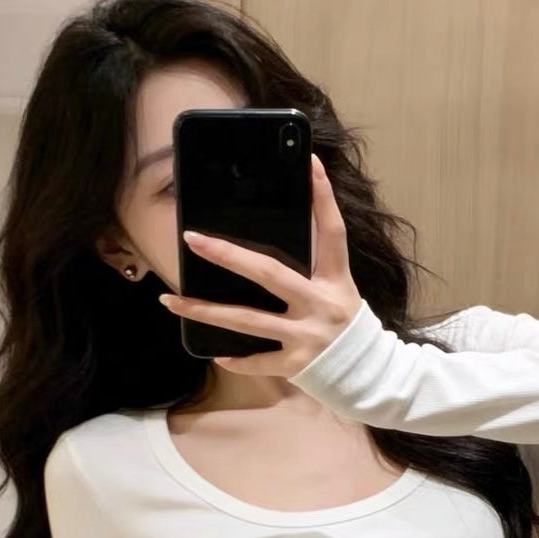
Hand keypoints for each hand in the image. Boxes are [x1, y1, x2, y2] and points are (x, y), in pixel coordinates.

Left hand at [158, 153, 361, 376]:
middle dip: (228, 256)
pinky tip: (216, 353)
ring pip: (247, 321)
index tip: (310, 164)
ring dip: (206, 312)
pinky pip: (259, 361)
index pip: (332, 233)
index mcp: (336, 279)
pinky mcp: (296, 364)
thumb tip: (288, 221)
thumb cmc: (346, 324)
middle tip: (193, 239)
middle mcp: (320, 304)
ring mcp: (307, 336)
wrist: (368, 373)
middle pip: (269, 274)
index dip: (323, 198)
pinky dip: (237, 360)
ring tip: (171, 301)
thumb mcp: (339, 287)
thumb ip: (316, 261)